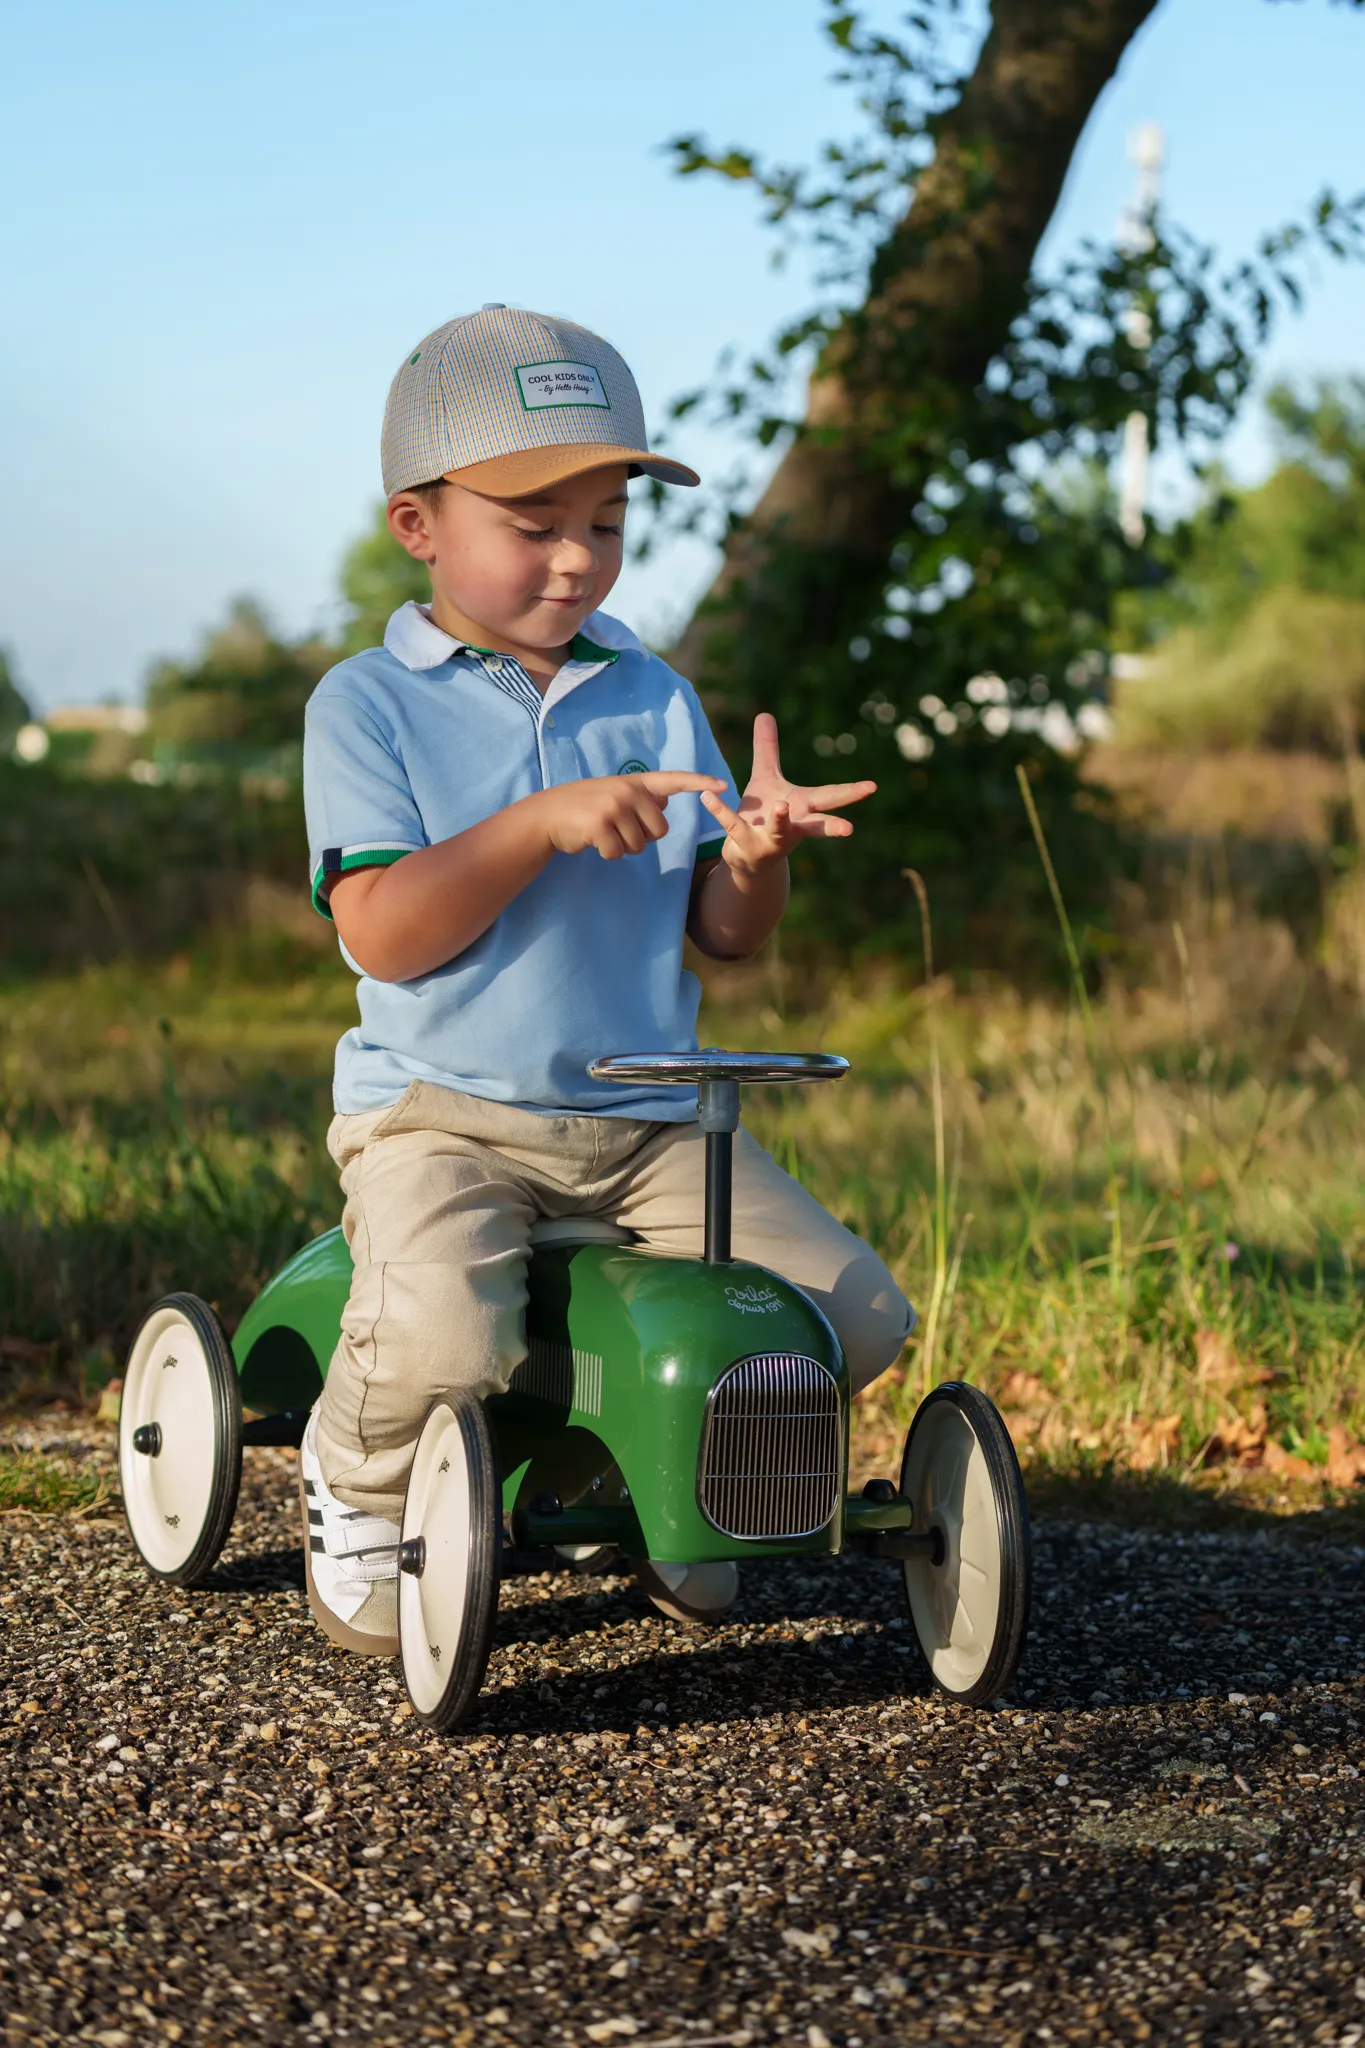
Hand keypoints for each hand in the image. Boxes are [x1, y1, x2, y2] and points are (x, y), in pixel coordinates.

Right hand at [538, 771, 725, 860]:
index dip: (699, 782)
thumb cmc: (585, 807)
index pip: (673, 781)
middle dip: (643, 838)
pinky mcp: (600, 826)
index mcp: (635, 782)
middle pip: (660, 830)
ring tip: (603, 833)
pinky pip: (619, 853)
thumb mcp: (614, 794)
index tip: (723, 785)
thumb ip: (640, 798)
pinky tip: (593, 841)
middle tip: (618, 830)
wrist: (548, 815)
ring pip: (640, 845)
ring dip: (623, 847)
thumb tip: (664, 802)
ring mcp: (613, 807)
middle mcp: (627, 791)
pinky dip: (608, 854)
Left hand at [701, 714, 874, 876]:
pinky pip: (734, 826)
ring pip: (779, 832)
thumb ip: (767, 748)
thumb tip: (765, 714)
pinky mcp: (746, 845)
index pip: (830, 797)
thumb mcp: (766, 778)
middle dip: (832, 825)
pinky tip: (708, 797)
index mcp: (803, 807)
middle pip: (816, 824)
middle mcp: (793, 827)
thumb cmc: (764, 816)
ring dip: (782, 821)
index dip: (851, 792)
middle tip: (849, 829)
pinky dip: (721, 812)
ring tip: (782, 807)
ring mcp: (772, 840)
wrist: (748, 856)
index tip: (872, 787)